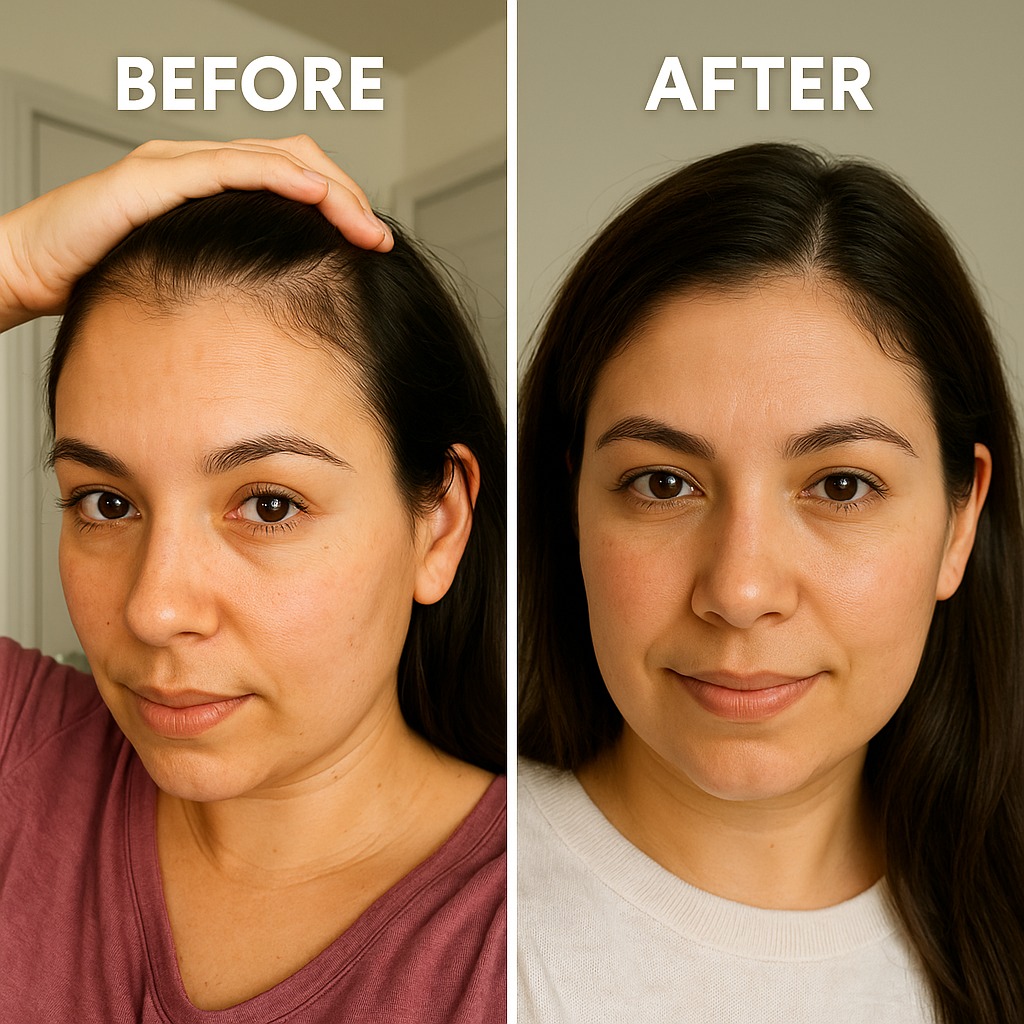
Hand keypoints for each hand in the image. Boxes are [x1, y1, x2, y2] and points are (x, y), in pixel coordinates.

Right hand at [0, 135, 392, 330]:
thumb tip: (294, 315)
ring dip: (327, 189)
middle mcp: (200, 167)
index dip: (341, 205)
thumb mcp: (194, 284)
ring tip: (362, 223)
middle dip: (347, 196)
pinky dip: (277, 176)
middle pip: (296, 161)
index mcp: (214, 189)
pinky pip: (228, 167)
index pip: (294, 180)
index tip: (375, 244)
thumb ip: (238, 285)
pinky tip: (314, 195)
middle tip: (379, 238)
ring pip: (273, 159)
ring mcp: (178, 165)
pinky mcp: (154, 177)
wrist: (29, 270)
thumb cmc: (103, 279)